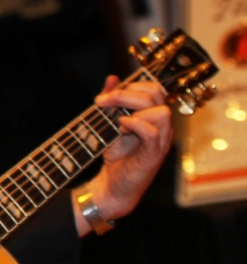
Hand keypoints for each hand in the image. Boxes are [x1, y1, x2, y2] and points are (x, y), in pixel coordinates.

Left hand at [79, 75, 172, 232]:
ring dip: (133, 109)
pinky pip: (153, 132)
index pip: (153, 88)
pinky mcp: (153, 156)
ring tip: (116, 120)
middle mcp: (162, 126)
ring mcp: (160, 141)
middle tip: (103, 102)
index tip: (105, 96)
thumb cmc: (116, 156)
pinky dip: (135, 124)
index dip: (130, 86)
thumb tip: (112, 78)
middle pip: (156, 94)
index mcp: (153, 116)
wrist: (113, 186)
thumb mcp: (110, 123)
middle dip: (126, 93)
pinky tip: (120, 127)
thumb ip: (113, 101)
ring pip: (161, 111)